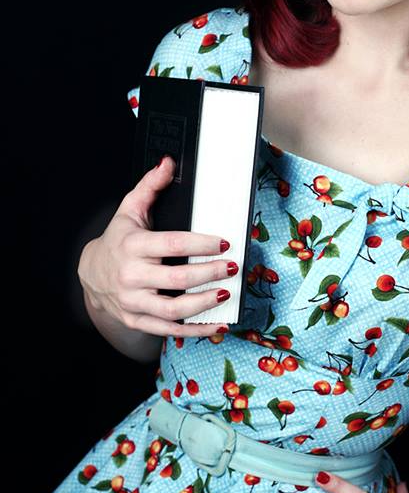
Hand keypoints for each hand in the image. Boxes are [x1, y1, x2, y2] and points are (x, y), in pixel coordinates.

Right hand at [78, 156, 236, 338]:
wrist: (91, 275)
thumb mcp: (130, 210)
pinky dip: (196, 330)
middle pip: (177, 278)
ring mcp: (133, 302)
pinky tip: (218, 324)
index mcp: (133, 246)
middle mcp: (131, 276)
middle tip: (233, 267)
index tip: (224, 243)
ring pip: (174, 309)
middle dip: (209, 273)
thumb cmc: (118, 240)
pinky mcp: (137, 320)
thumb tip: (168, 163)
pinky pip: (170, 329)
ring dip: (204, 303)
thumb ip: (150, 186)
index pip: (172, 245)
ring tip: (227, 293)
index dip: (201, 244)